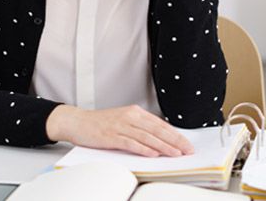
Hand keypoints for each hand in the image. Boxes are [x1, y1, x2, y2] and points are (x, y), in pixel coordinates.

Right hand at [46, 104, 193, 156]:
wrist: (78, 121)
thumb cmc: (100, 123)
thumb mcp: (123, 120)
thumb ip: (140, 127)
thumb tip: (160, 139)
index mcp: (134, 111)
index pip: (160, 124)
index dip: (175, 134)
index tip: (187, 144)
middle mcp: (130, 116)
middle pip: (157, 129)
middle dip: (175, 141)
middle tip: (188, 150)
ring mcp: (121, 125)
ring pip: (147, 136)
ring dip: (163, 146)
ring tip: (176, 154)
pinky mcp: (112, 135)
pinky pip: (131, 143)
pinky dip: (143, 148)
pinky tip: (153, 154)